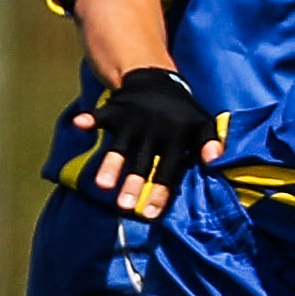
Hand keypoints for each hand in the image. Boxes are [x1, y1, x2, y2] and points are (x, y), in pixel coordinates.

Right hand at [73, 67, 222, 218]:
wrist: (157, 81)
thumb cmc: (182, 113)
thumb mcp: (203, 124)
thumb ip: (210, 144)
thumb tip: (215, 162)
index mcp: (176, 138)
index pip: (169, 170)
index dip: (161, 192)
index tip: (151, 214)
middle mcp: (154, 132)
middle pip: (142, 163)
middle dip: (134, 184)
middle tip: (126, 207)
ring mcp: (132, 122)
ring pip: (120, 148)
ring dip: (111, 165)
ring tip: (102, 185)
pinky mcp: (115, 111)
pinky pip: (101, 116)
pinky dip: (89, 120)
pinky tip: (79, 125)